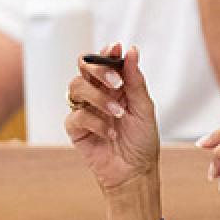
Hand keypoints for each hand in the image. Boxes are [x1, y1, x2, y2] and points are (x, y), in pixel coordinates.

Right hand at [65, 43, 159, 192]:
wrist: (135, 172)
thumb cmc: (142, 141)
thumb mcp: (144, 109)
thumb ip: (135, 80)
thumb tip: (132, 51)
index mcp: (114, 86)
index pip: (103, 60)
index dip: (106, 51)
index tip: (116, 47)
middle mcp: (97, 94)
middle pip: (83, 67)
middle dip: (98, 69)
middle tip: (116, 84)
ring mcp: (84, 109)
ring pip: (76, 87)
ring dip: (99, 99)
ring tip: (119, 115)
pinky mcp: (75, 128)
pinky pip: (77, 115)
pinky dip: (96, 123)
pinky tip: (111, 134)